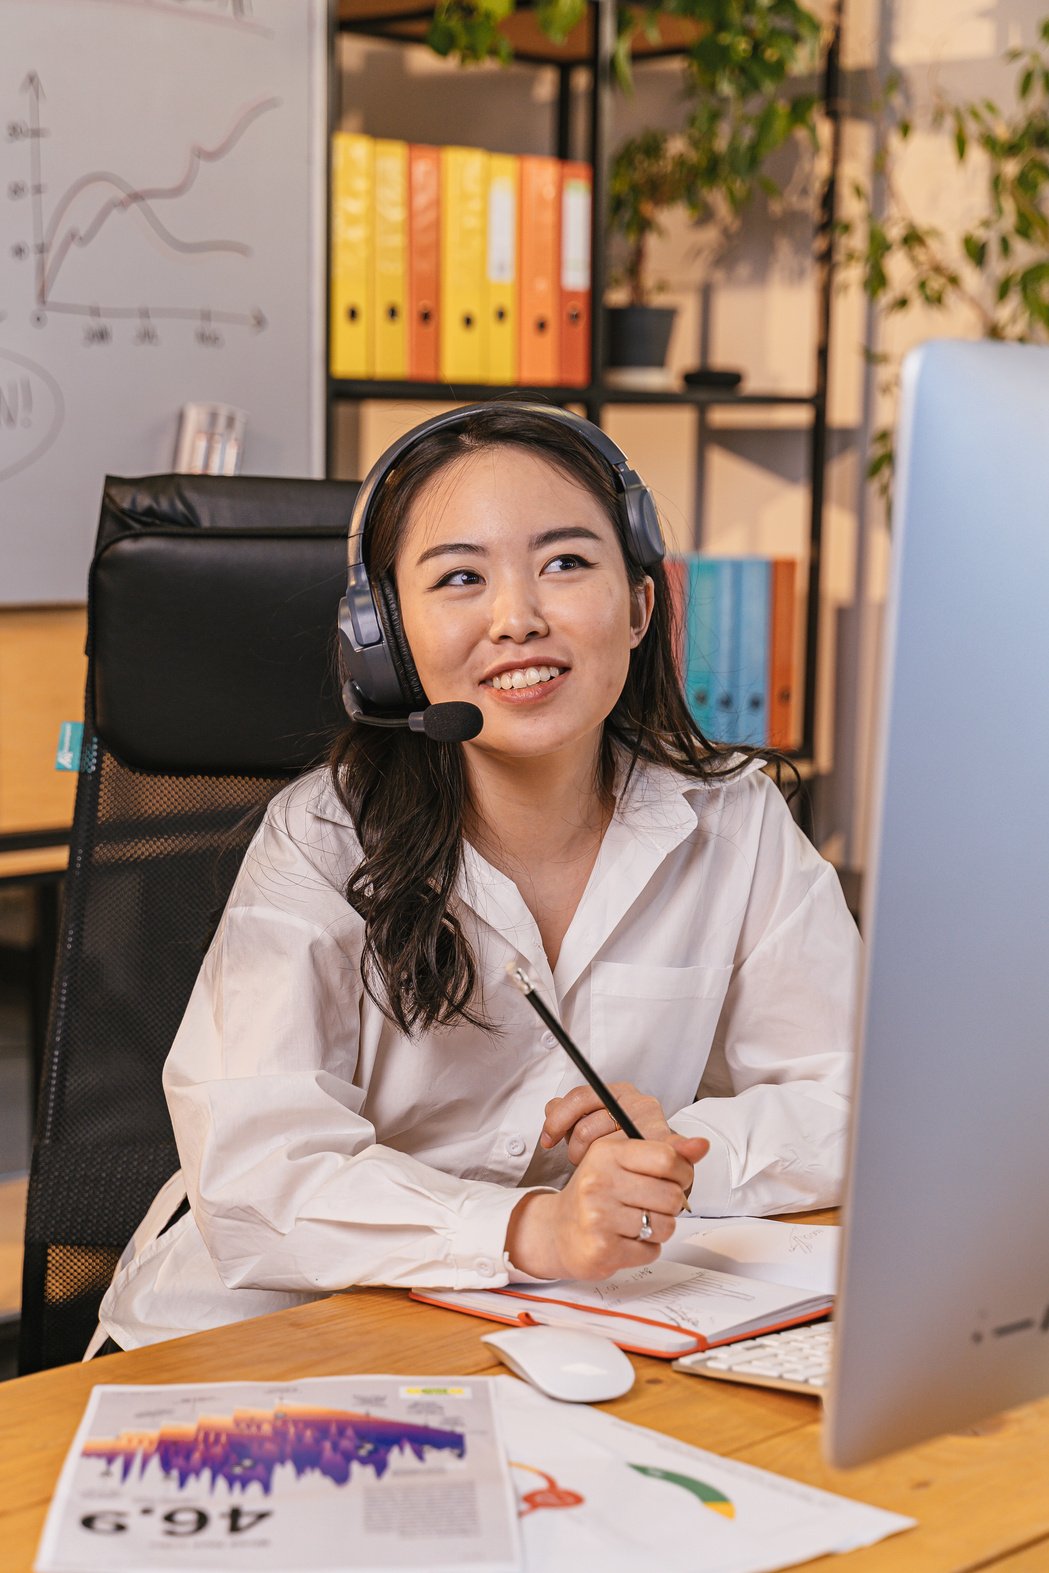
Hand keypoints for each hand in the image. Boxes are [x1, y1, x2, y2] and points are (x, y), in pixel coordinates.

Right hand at [504, 1132, 708, 1281]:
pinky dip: (644, 1249)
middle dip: (670, 1204)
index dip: (682, 1172)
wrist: (557, 1230)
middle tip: (649, 1204)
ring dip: (657, 1228)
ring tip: (634, 1222)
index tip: (675, 1178)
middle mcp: (599, 1181)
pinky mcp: (602, 1249)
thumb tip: (701, 1145)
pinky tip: (624, 1239)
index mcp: (607, 1153)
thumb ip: (666, 1153)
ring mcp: (598, 1217)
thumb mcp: (624, 1162)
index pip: (667, 1158)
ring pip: (665, 1226)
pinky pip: (650, 1251)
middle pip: (672, 1196)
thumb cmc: (596, 1193)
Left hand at [540, 1082, 673, 1166]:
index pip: (580, 1098)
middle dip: (576, 1149)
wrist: (659, 1162)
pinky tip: (691, 1147)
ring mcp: (654, 1123)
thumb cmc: (622, 1142)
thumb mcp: (593, 1122)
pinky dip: (682, 1147)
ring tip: (602, 1169)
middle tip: (581, 1161)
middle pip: (588, 1126)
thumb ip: (570, 1114)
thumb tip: (550, 1107)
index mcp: (618, 1092)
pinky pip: (671, 1147)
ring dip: (596, 1165)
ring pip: (605, 1148)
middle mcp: (638, 1102)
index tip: (547, 1140)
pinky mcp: (669, 1144)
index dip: (559, 1120)